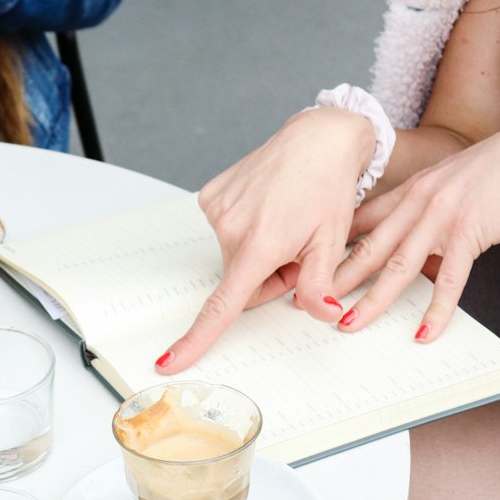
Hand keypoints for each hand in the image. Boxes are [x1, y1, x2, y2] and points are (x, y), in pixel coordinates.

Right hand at [153, 108, 374, 373]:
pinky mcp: (210, 196)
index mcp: (259, 246)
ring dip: (258, 252)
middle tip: (297, 249)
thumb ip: (320, 286)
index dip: (194, 340)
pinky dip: (246, 228)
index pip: (222, 307)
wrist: (318, 138)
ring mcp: (216, 210)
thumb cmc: (328, 186)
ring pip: (234, 258)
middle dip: (267, 277)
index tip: (168, 361)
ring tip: (285, 220)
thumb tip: (324, 314)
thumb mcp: (330, 243)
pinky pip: (227, 232)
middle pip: (240, 283)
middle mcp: (229, 228)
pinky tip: (267, 206)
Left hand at [331, 130, 499, 340]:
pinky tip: (424, 333)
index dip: (331, 249)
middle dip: (336, 280)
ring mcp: (441, 219)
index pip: (360, 224)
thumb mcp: (442, 184)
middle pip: (368, 249)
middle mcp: (417, 204)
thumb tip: (396, 237)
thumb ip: (416, 209)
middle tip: (311, 305)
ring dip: (371, 300)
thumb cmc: (490, 171)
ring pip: (397, 267)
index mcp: (409, 194)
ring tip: (349, 324)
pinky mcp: (468, 233)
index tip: (307, 270)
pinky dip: (436, 311)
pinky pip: (449, 280)